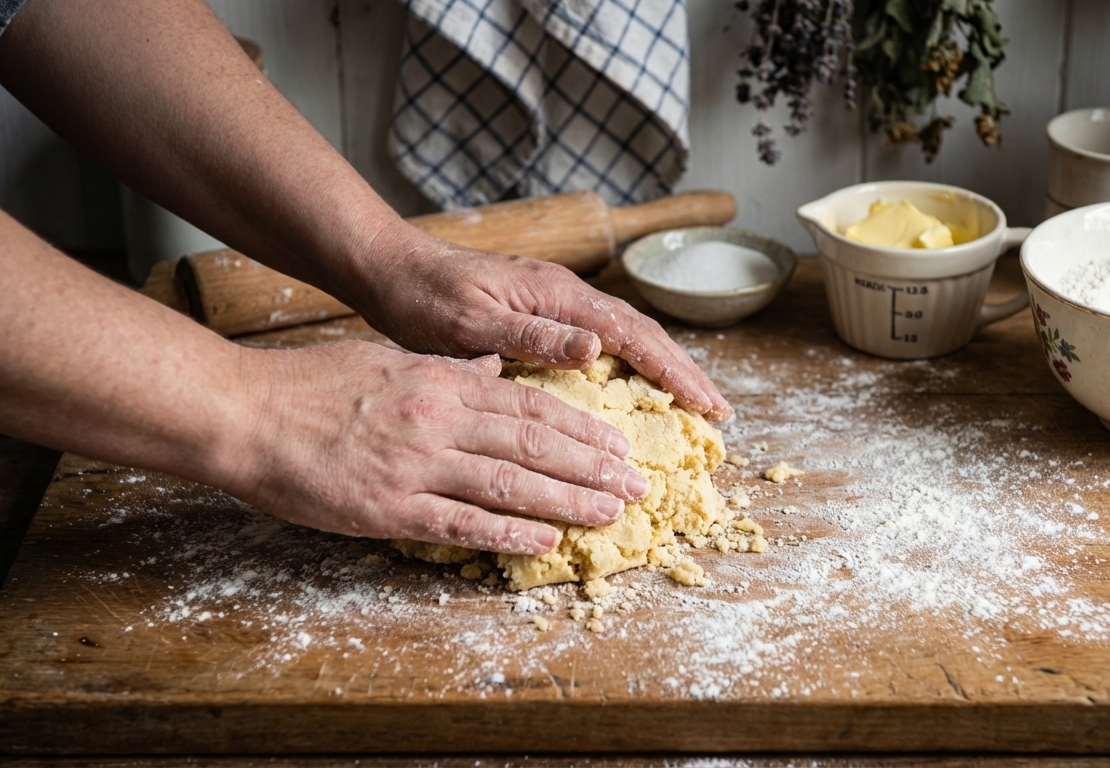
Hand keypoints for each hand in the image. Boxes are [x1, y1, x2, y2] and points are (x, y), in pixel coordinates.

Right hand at [221, 341, 648, 554]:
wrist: (244, 412)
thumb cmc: (309, 383)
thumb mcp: (386, 360)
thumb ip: (444, 372)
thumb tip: (490, 373)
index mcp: (441, 382)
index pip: (532, 405)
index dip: (583, 428)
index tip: (618, 446)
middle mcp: (439, 420)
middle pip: (536, 443)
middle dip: (594, 468)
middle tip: (636, 487)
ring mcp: (415, 466)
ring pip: (510, 483)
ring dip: (567, 501)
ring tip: (610, 514)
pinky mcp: (388, 508)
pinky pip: (460, 523)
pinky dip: (506, 532)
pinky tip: (543, 540)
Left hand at [355, 223, 733, 421]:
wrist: (390, 268)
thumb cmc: (424, 296)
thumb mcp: (470, 321)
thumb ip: (531, 335)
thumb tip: (597, 348)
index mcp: (557, 295)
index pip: (633, 335)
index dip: (674, 371)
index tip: (707, 404)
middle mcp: (564, 296)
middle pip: (641, 335)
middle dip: (683, 372)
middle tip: (719, 412)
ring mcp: (554, 304)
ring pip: (624, 337)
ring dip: (661, 368)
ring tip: (691, 402)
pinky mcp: (539, 315)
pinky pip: (600, 341)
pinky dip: (629, 365)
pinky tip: (633, 387)